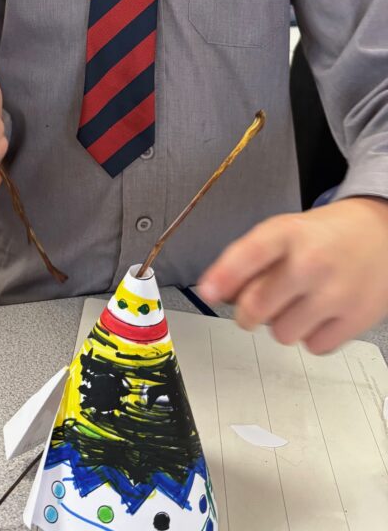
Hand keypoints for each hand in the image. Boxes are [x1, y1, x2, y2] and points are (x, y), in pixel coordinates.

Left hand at [197, 197, 387, 353]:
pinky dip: (311, 336)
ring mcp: (336, 292)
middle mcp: (311, 262)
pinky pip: (313, 347)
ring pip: (281, 333)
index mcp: (288, 233)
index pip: (251, 253)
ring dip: (282, 324)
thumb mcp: (284, 231)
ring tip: (298, 303)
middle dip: (248, 312)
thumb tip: (217, 293)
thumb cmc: (324, 236)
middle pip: (257, 306)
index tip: (208, 291)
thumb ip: (250, 259)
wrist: (381, 234)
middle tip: (256, 305)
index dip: (225, 275)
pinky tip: (319, 314)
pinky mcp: (357, 319)